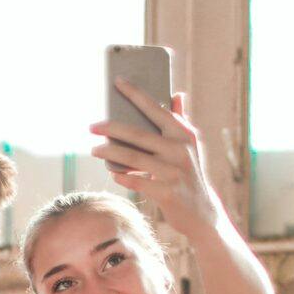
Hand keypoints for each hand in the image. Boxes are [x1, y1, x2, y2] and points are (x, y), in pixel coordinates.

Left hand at [91, 82, 216, 235]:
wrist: (202, 212)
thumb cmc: (188, 174)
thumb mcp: (189, 146)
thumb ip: (180, 121)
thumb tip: (177, 94)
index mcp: (183, 134)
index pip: (156, 109)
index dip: (136, 94)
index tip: (117, 81)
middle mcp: (180, 150)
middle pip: (138, 134)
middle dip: (111, 128)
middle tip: (92, 126)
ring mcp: (174, 172)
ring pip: (133, 158)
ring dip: (110, 153)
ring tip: (94, 149)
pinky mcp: (167, 192)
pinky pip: (137, 182)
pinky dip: (123, 177)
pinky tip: (113, 173)